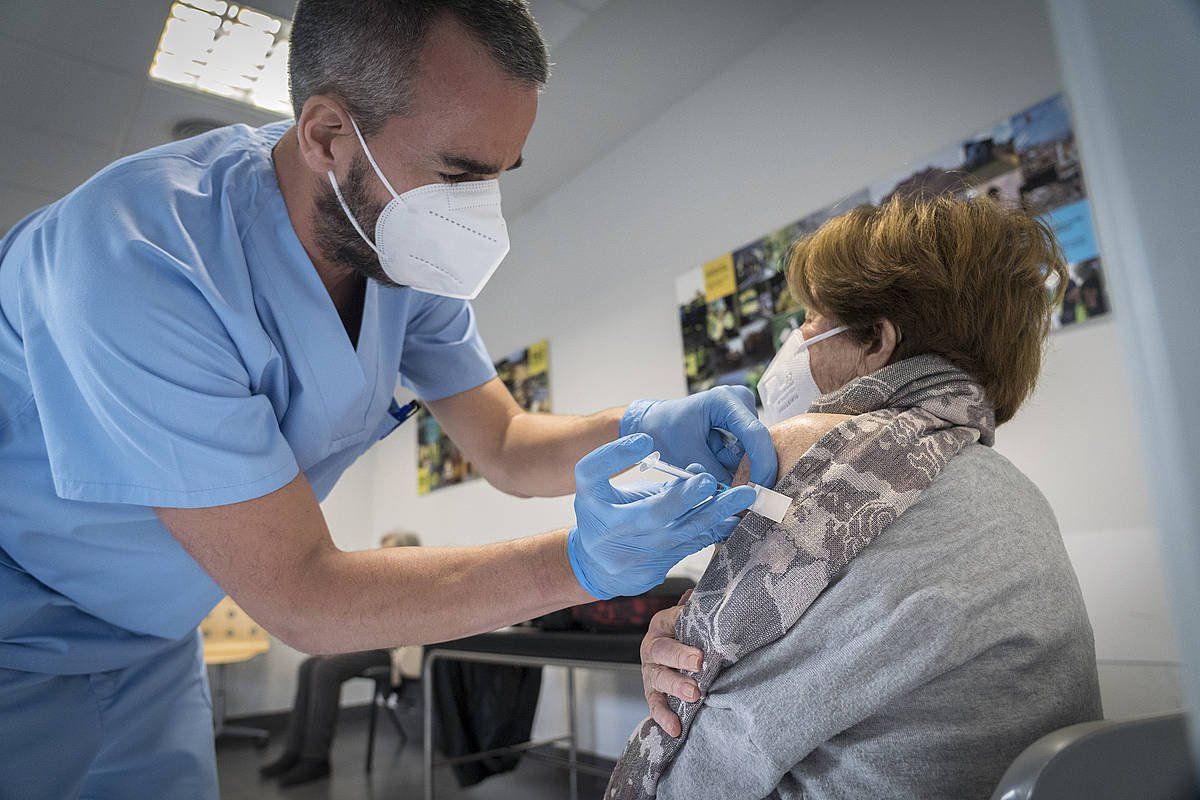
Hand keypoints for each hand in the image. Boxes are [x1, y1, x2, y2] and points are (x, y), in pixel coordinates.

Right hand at [566, 434, 755, 598]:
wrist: (594, 564)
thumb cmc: (602, 513)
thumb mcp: (605, 489)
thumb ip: (640, 475)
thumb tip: (694, 470)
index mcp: (591, 501)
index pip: (594, 472)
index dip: (616, 455)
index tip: (645, 440)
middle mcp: (608, 531)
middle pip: (649, 513)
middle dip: (683, 497)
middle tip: (708, 481)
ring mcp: (632, 557)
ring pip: (679, 534)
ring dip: (713, 514)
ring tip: (741, 497)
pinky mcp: (652, 572)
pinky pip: (688, 548)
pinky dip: (712, 532)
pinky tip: (734, 520)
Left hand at [621, 385, 776, 485]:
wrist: (653, 424)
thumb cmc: (663, 433)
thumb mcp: (687, 458)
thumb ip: (716, 477)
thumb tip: (741, 500)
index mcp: (724, 400)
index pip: (755, 434)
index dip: (762, 465)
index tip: (760, 492)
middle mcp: (739, 401)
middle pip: (758, 445)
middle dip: (748, 471)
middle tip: (729, 488)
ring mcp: (742, 412)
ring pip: (752, 453)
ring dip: (736, 468)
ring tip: (709, 464)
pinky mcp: (741, 424)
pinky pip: (746, 454)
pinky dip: (732, 465)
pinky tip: (714, 462)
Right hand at [641, 590, 698, 736]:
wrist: (671, 651)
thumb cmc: (685, 633)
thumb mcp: (690, 618)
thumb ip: (697, 608)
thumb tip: (705, 593)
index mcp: (661, 625)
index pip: (671, 621)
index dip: (683, 626)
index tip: (701, 638)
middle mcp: (652, 648)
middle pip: (662, 651)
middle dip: (680, 657)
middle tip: (699, 663)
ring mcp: (650, 673)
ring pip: (658, 679)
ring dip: (676, 687)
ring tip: (694, 694)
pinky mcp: (652, 694)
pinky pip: (655, 706)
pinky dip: (664, 717)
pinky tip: (675, 728)